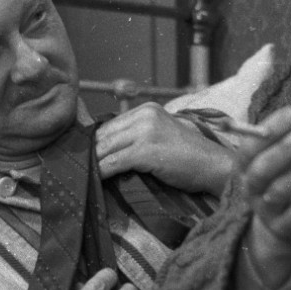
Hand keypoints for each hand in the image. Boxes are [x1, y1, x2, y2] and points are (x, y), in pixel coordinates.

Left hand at [95, 103, 234, 192]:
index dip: (94, 143)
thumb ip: (137, 136)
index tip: (82, 156)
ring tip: (82, 176)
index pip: (109, 125)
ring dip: (92, 164)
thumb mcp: (161, 136)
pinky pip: (113, 162)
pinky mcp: (146, 150)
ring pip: (105, 148)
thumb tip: (107, 150)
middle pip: (104, 135)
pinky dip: (102, 172)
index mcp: (147, 109)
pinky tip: (95, 181)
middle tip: (76, 168)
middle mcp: (144, 115)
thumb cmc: (189, 157)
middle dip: (89, 153)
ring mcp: (145, 131)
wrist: (214, 165)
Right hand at [235, 107, 290, 289]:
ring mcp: (266, 211)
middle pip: (262, 168)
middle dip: (288, 147)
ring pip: (280, 191)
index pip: (251, 146)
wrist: (281, 230)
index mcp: (247, 167)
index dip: (272, 128)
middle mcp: (252, 189)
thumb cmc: (284, 183)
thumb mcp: (284, 163)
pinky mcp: (285, 229)